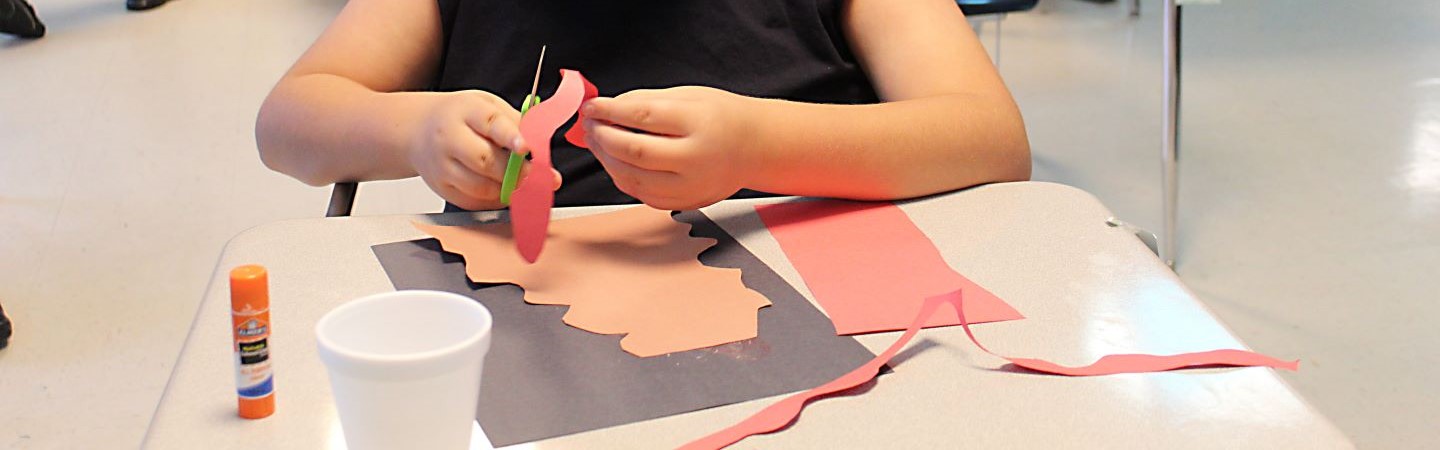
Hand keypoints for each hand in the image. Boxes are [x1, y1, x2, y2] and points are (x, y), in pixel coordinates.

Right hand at [408, 91, 557, 209]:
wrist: (418, 130)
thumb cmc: (460, 116)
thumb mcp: (486, 103)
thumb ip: (513, 120)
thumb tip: (539, 141)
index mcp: (466, 111)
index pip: (490, 124)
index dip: (510, 137)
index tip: (526, 147)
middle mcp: (449, 139)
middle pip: (485, 161)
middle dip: (517, 172)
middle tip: (542, 177)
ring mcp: (442, 167)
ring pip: (481, 187)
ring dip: (508, 188)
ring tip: (522, 182)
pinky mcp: (442, 189)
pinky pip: (474, 202)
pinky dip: (495, 199)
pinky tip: (503, 189)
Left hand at [580, 86, 759, 210]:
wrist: (754, 148)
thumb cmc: (720, 118)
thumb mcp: (687, 96)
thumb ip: (644, 101)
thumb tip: (604, 109)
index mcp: (699, 124)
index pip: (643, 116)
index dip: (610, 111)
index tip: (591, 106)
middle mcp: (696, 159)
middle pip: (634, 152)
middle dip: (603, 137)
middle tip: (590, 125)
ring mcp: (690, 186)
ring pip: (632, 178)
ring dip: (606, 158)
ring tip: (597, 141)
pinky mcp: (683, 202)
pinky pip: (640, 194)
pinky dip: (621, 176)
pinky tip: (616, 160)